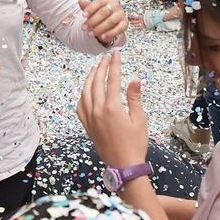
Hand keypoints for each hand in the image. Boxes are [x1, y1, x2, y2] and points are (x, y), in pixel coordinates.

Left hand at [76, 52, 148, 169]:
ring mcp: (90, 118)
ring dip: (90, 78)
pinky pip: (80, 106)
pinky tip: (87, 91)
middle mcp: (98, 110)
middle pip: (96, 82)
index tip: (116, 54)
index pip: (112, 79)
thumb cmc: (135, 143)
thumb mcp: (140, 119)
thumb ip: (134, 98)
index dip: (114, 65)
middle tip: (106, 57)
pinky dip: (83, 94)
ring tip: (96, 69)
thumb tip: (135, 80)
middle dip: (101, 67)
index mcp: (112, 107)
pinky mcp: (86, 125)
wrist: (123, 165)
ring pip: (85, 92)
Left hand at [81, 0, 125, 45]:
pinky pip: (119, 29)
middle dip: (93, 21)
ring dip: (99, 28)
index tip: (83, 15)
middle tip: (84, 28)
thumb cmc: (98, 13)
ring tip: (90, 34)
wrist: (109, 21)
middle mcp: (115, 5)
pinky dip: (110, 33)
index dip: (90, 9)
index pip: (98, 2)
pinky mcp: (125, 23)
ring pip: (110, 21)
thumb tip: (80, 1)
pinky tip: (102, 37)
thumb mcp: (91, 9)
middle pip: (104, 12)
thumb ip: (86, 5)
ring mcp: (121, 14)